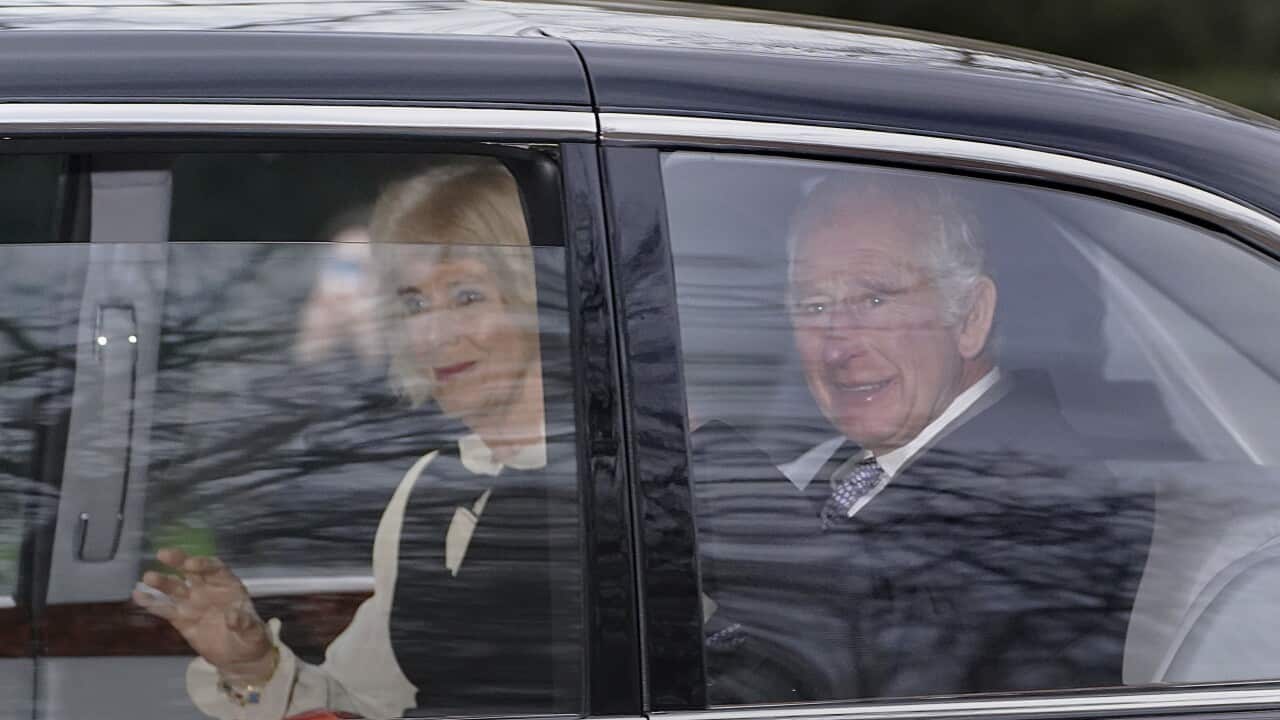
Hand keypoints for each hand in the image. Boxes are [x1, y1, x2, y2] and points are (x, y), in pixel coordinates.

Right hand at [133, 548, 275, 681]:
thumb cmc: (251, 638)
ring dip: (162, 582)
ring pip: (175, 588)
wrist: (239, 657)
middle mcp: (207, 589)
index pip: (215, 569)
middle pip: (191, 571)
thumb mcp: (253, 632)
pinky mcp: (181, 619)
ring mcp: (193, 603)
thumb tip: (233, 616)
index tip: (191, 566)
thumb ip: (244, 623)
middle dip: (179, 561)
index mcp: (228, 586)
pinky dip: (152, 602)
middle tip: (163, 554)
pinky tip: (138, 595)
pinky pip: (165, 609)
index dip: (203, 565)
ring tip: (148, 577)